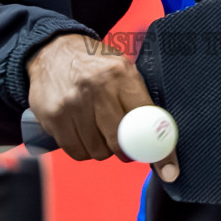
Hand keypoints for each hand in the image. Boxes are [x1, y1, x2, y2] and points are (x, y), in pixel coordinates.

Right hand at [26, 33, 179, 181]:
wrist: (53, 50)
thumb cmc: (95, 64)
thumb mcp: (123, 70)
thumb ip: (140, 102)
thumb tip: (159, 142)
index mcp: (122, 74)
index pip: (146, 120)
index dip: (158, 149)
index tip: (168, 170)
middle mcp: (96, 88)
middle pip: (119, 142)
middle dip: (126, 150)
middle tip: (126, 145)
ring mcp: (72, 103)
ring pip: (97, 151)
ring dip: (102, 149)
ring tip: (98, 130)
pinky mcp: (52, 116)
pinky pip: (75, 151)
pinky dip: (83, 149)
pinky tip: (83, 133)